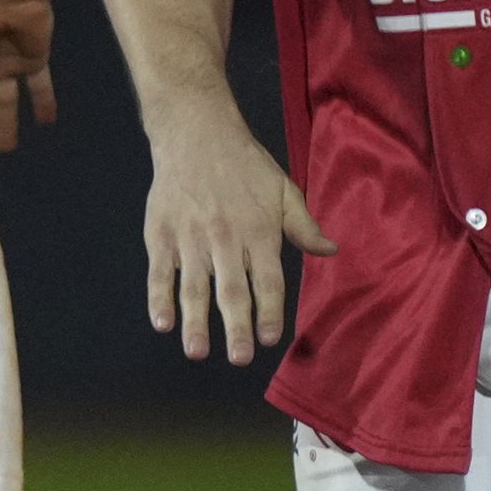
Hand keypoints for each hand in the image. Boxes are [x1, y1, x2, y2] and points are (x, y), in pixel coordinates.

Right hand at [139, 116, 330, 365]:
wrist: (195, 131)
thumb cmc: (244, 164)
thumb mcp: (283, 189)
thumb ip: (304, 225)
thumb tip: (332, 250)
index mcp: (258, 230)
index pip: (268, 279)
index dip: (270, 310)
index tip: (272, 338)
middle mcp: (225, 237)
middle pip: (231, 290)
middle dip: (236, 328)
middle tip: (240, 358)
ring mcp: (190, 236)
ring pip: (193, 286)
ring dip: (195, 322)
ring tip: (197, 352)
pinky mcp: (161, 233)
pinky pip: (159, 271)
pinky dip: (159, 298)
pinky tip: (162, 323)